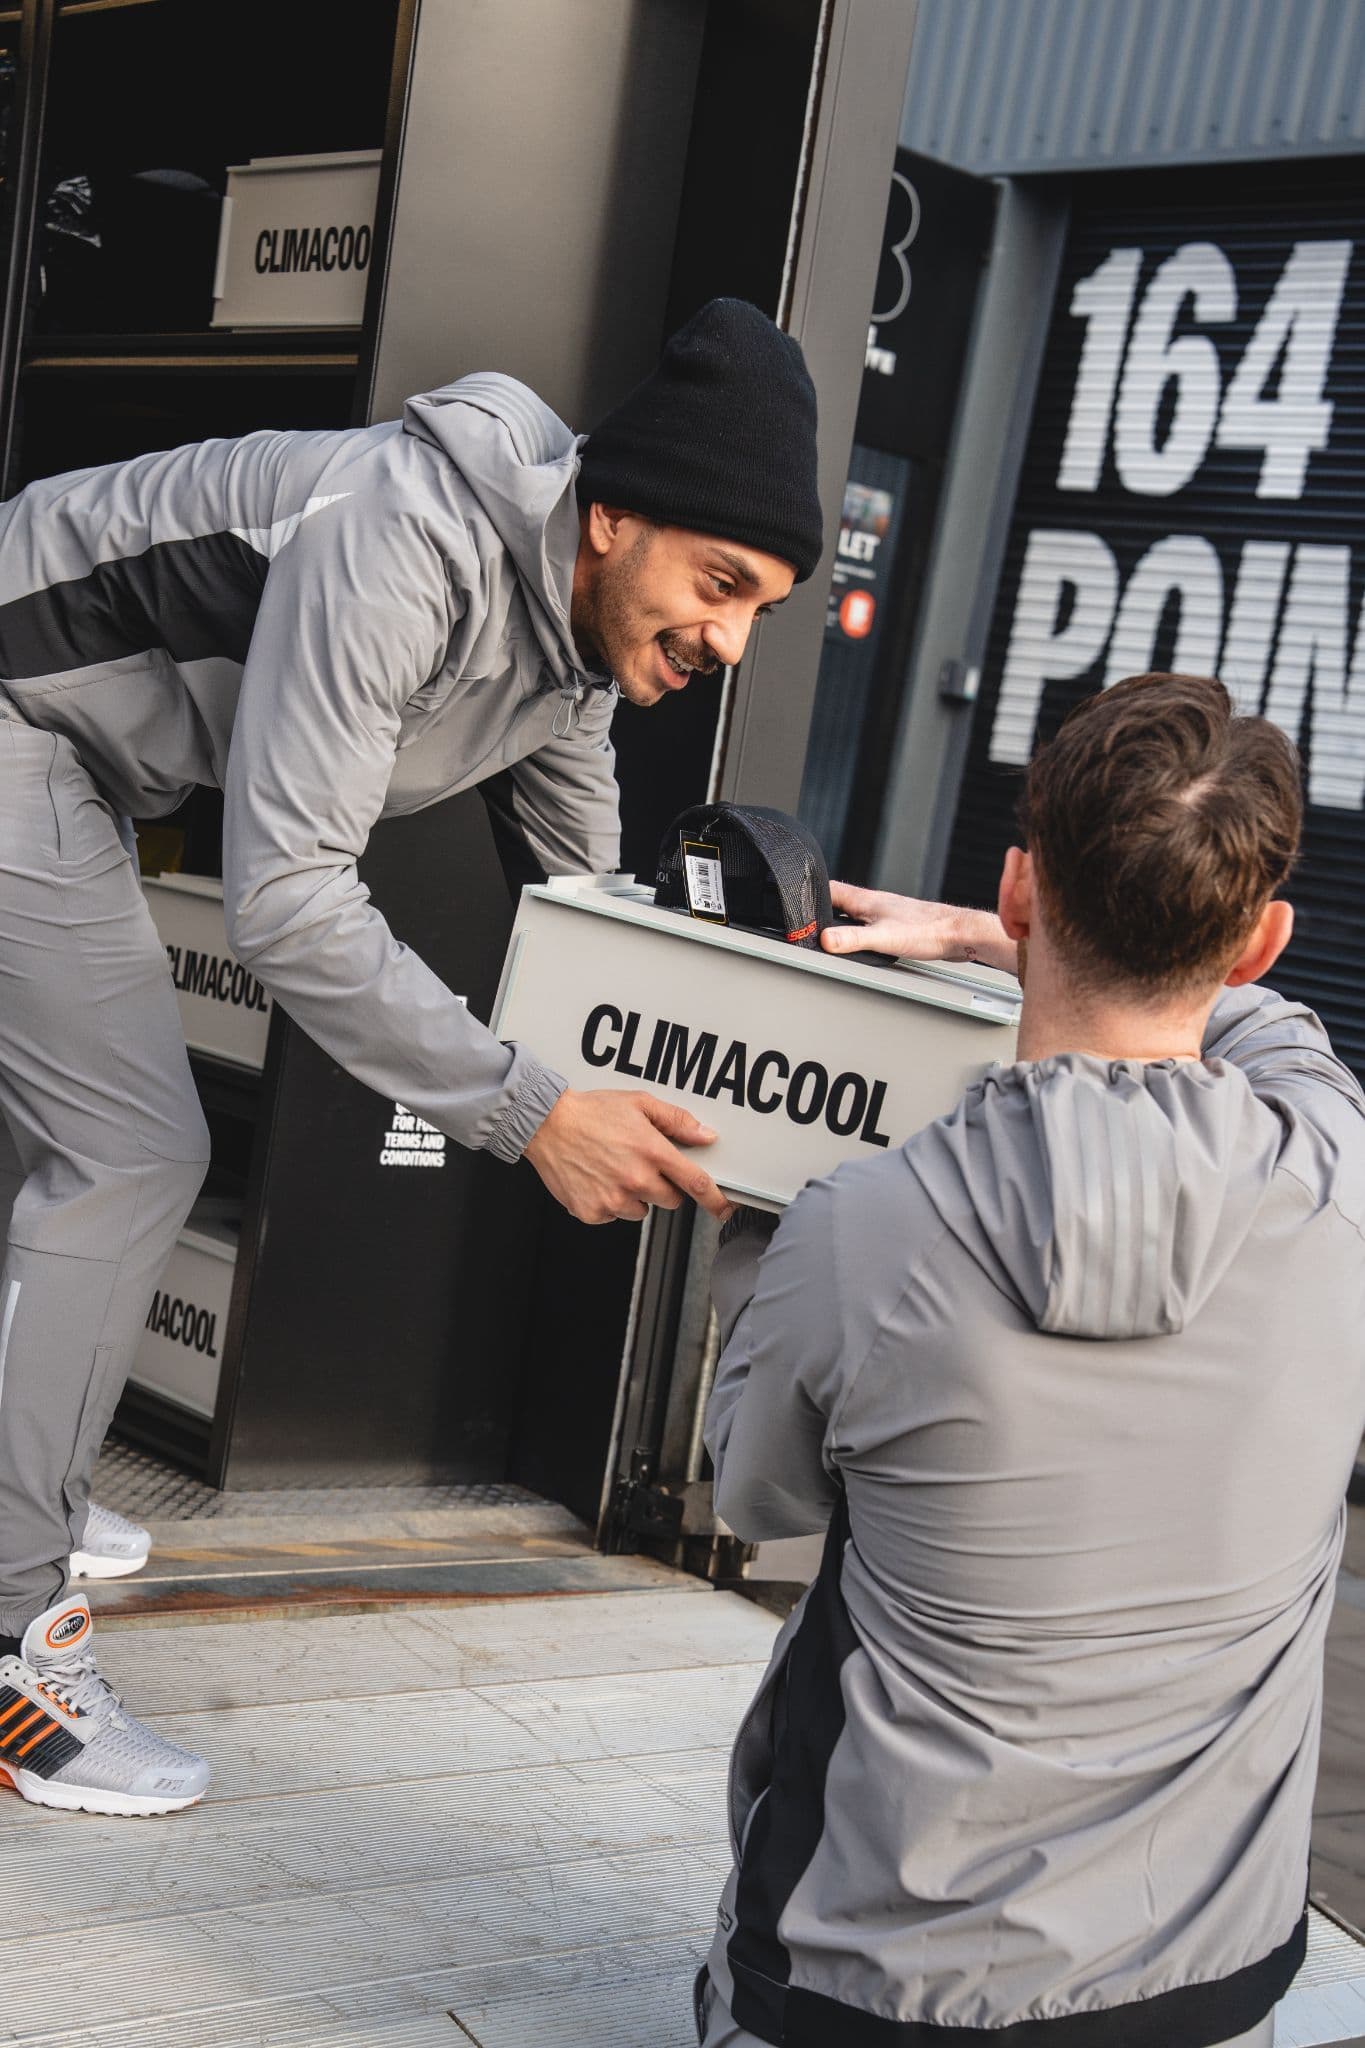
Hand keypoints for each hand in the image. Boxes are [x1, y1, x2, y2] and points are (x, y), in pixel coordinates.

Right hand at [523, 1088, 732, 1224]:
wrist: (546, 1124)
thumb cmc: (591, 1112)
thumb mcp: (639, 1103)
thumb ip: (676, 1121)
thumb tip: (705, 1135)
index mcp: (651, 1151)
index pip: (695, 1182)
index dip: (715, 1199)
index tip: (724, 1208)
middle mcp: (635, 1179)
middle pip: (671, 1200)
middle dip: (663, 1186)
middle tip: (641, 1165)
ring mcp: (613, 1199)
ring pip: (641, 1210)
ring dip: (635, 1196)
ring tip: (614, 1169)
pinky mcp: (592, 1212)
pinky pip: (613, 1216)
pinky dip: (609, 1203)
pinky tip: (597, 1179)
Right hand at [821, 882, 1018, 974]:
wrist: (958, 934)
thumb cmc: (928, 931)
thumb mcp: (884, 938)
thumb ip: (852, 940)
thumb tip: (824, 940)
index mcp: (866, 900)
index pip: (829, 889)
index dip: (809, 893)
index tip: (795, 900)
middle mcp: (875, 903)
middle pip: (839, 901)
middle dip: (821, 909)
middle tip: (808, 921)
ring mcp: (886, 912)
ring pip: (854, 912)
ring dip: (840, 919)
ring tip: (829, 932)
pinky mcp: (898, 923)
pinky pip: (869, 923)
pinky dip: (859, 930)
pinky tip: (863, 942)